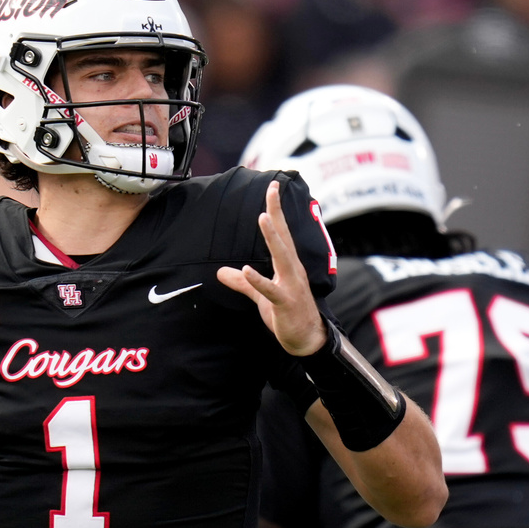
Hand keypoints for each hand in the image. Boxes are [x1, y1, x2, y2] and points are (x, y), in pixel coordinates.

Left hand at [216, 180, 326, 355]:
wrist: (307, 340)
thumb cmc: (287, 314)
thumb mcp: (261, 296)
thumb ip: (243, 283)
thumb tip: (221, 272)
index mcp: (287, 266)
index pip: (281, 233)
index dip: (275, 210)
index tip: (271, 186)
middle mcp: (292, 270)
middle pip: (284, 236)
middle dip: (277, 212)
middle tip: (272, 189)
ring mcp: (291, 285)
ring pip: (282, 257)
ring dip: (273, 237)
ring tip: (263, 218)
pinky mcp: (285, 303)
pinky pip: (270, 290)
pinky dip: (258, 280)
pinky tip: (246, 270)